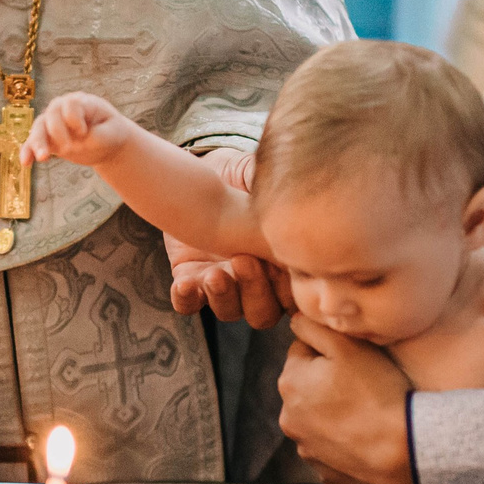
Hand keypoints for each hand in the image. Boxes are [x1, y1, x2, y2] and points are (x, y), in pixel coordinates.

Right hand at [20, 92, 129, 167]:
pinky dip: (28, 152)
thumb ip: (97, 136)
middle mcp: (62, 108)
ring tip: (43, 158)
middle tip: (69, 149)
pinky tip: (26, 163)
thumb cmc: (111, 132)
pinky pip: (32, 143)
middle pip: (51, 114)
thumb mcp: (112, 133)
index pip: (69, 104)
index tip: (83, 132)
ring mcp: (52, 123)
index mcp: (81, 101)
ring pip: (38, 128)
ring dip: (38, 143)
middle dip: (57, 132)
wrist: (106, 142)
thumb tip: (79, 142)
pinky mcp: (47, 139)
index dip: (73, 119)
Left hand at [164, 150, 287, 326]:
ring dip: (223, 297)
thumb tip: (299, 196)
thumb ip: (283, 196)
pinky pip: (188, 304)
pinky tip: (184, 283)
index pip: (297, 296)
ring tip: (214, 274)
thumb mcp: (266, 183)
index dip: (292, 291)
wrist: (204, 170)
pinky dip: (186, 299)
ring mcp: (223, 283)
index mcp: (282, 263)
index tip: (283, 265)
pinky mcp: (191, 279)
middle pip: (264, 312)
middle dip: (256, 292)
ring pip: (229, 311)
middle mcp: (256, 280)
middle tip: (242, 260)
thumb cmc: (244, 178)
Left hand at [276, 316, 414, 483]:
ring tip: (370, 414)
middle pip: (309, 387)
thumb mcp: (348, 347)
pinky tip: (370, 439)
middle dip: (330, 383)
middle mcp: (289, 418)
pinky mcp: (326, 474)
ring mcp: (307, 450)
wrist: (404, 452)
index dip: (332, 352)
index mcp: (289, 382)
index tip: (357, 361)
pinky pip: (334, 449)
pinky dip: (347, 443)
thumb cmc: (378, 392)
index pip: (303, 352)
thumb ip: (314, 328)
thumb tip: (295, 320)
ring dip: (337, 414)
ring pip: (320, 420)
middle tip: (366, 386)